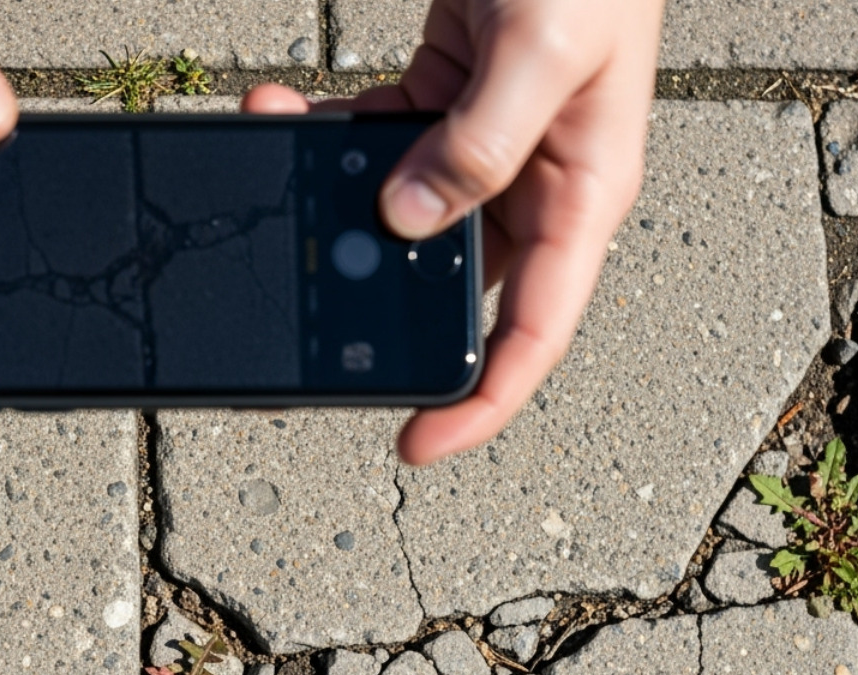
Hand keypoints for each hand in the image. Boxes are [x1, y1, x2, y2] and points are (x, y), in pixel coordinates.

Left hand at [244, 0, 662, 465]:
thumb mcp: (544, 49)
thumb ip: (477, 142)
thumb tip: (405, 220)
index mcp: (581, 193)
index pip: (533, 330)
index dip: (480, 401)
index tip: (416, 441)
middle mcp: (533, 183)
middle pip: (451, 284)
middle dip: (376, 301)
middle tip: (302, 315)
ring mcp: (484, 146)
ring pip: (397, 216)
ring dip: (332, 208)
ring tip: (276, 178)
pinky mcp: (442, 102)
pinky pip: (375, 145)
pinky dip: (326, 140)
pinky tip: (283, 118)